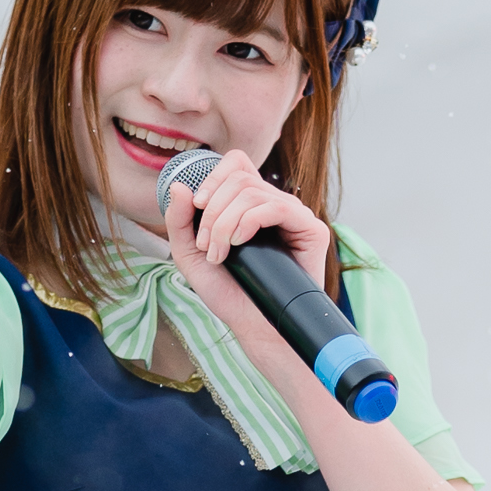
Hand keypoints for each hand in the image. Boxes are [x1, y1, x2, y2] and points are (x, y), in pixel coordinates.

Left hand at [163, 149, 330, 333]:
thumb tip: (179, 185)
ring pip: (252, 192)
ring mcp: (294, 215)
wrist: (253, 326)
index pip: (236, 164)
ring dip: (225, 222)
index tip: (198, 206)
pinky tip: (239, 243)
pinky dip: (249, 221)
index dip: (214, 177)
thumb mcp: (190, 255)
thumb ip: (178, 221)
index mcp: (250, 203)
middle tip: (206, 246)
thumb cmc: (227, 293)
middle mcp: (274, 205)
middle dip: (213, 210)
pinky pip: (277, 207)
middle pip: (239, 178)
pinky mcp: (312, 230)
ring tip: (218, 254)